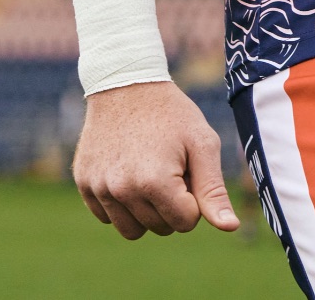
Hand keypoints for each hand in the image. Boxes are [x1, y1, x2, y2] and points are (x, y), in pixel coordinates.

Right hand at [72, 80, 239, 239]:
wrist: (126, 83)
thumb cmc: (171, 114)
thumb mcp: (202, 144)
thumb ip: (213, 190)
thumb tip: (230, 228)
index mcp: (155, 182)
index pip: (186, 222)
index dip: (193, 198)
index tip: (187, 169)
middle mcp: (122, 190)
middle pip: (160, 228)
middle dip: (172, 204)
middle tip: (169, 166)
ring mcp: (98, 188)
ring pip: (132, 230)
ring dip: (146, 211)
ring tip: (148, 173)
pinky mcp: (84, 184)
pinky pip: (107, 217)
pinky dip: (121, 204)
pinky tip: (127, 172)